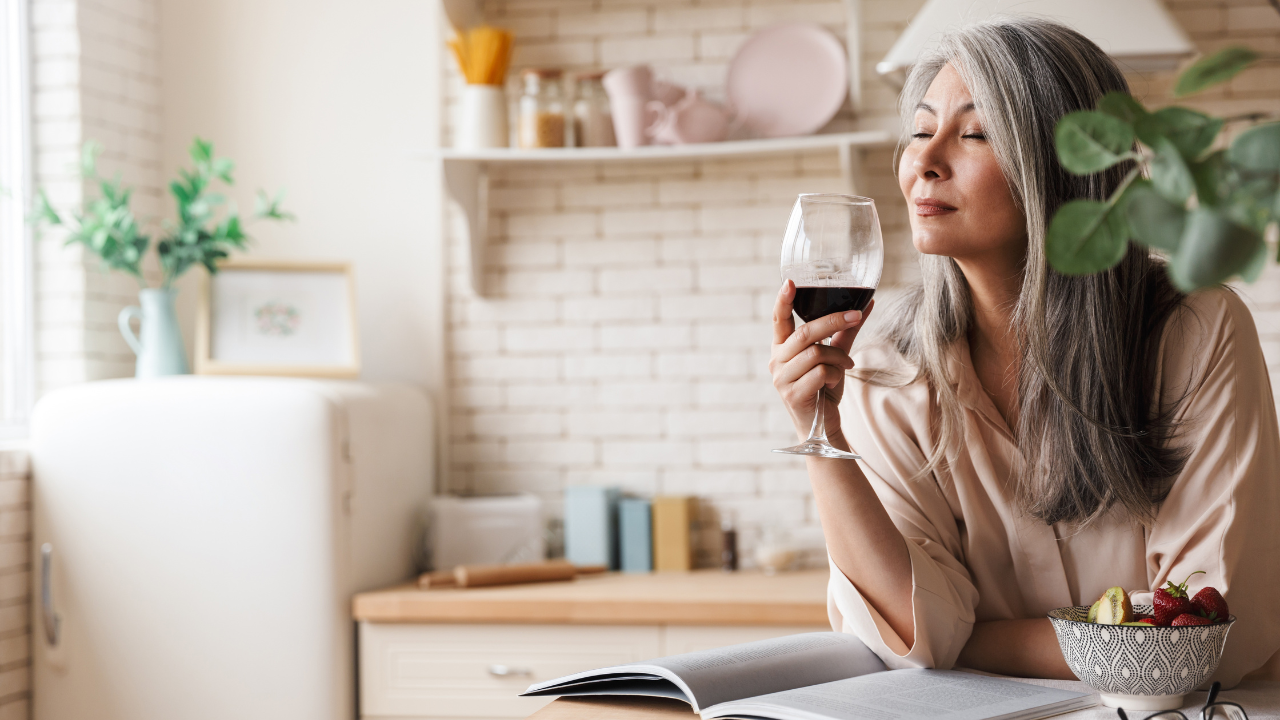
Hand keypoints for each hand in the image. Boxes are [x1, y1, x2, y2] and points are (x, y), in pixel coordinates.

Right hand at [768, 280, 873, 441]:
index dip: (783, 300)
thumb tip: (867, 304)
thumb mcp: (835, 356)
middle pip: (804, 332)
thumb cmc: (824, 389)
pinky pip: (820, 373)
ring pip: (816, 354)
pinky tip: (833, 383)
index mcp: (782, 347)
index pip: (778, 319)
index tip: (790, 282)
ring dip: (839, 358)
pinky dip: (835, 375)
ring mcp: (782, 378)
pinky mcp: (792, 394)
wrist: (822, 427)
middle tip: (856, 315)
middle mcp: (777, 360)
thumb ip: (845, 332)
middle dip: (833, 321)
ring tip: (846, 366)